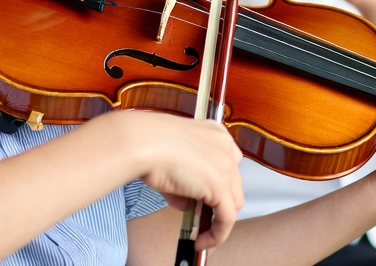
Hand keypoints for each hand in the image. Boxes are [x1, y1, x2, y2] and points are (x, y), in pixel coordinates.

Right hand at [120, 111, 244, 250]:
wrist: (142, 142)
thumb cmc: (147, 143)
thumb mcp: (173, 159)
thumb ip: (187, 180)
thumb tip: (189, 204)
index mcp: (216, 133)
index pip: (227, 164)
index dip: (218, 184)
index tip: (205, 199)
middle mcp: (226, 147)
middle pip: (233, 183)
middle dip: (218, 202)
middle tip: (201, 217)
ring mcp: (226, 166)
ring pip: (234, 202)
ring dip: (219, 220)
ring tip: (201, 233)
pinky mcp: (220, 186)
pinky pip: (226, 218)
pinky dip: (217, 234)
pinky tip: (202, 242)